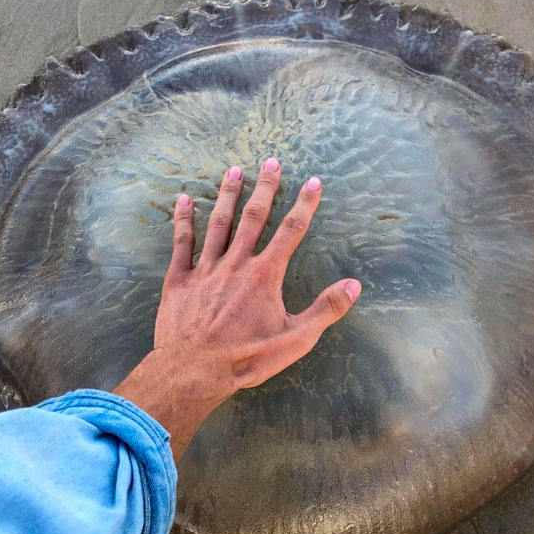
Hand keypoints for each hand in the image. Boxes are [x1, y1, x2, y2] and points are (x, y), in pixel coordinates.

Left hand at [113, 158, 361, 460]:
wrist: (194, 371)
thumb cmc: (247, 358)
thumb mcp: (295, 340)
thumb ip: (325, 310)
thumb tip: (354, 285)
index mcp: (265, 275)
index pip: (291, 231)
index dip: (305, 205)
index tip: (313, 182)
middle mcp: (236, 263)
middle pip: (254, 218)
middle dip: (265, 188)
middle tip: (271, 162)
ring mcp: (206, 269)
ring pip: (219, 224)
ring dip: (227, 196)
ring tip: (234, 171)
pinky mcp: (179, 280)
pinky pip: (182, 243)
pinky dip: (183, 220)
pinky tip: (183, 199)